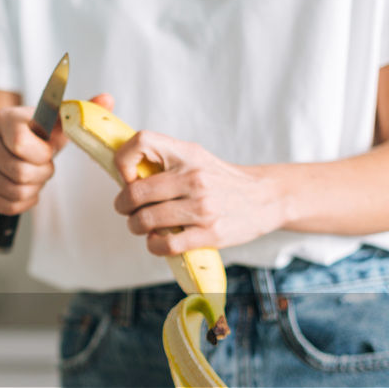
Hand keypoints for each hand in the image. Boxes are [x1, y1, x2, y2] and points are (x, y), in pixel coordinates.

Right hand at [0, 93, 113, 215]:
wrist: (5, 152)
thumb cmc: (37, 137)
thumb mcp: (57, 125)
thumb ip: (79, 113)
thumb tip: (108, 98)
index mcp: (4, 118)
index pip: (20, 144)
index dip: (41, 155)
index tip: (46, 151)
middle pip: (19, 173)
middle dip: (40, 175)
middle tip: (43, 168)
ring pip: (13, 192)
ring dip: (33, 190)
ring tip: (35, 178)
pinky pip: (6, 206)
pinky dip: (23, 203)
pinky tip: (26, 190)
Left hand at [113, 131, 286, 254]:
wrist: (266, 197)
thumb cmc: (220, 179)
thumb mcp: (194, 157)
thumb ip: (163, 161)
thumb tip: (123, 175)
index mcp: (187, 153)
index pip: (140, 142)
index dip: (123, 162)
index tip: (129, 177)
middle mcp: (194, 177)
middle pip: (135, 192)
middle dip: (124, 206)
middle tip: (129, 209)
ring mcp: (202, 206)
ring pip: (145, 220)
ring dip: (136, 227)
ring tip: (143, 226)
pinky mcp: (210, 233)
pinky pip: (165, 244)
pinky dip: (154, 245)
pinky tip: (158, 240)